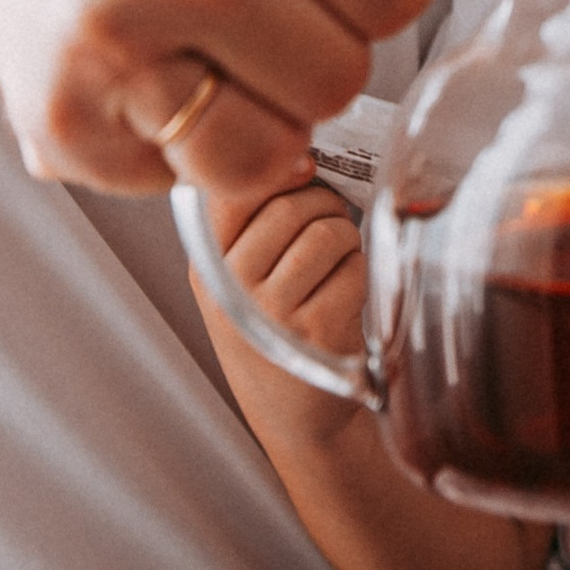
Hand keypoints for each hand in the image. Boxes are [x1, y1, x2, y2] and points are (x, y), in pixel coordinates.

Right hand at [211, 176, 369, 414]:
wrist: (295, 414)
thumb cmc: (274, 332)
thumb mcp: (238, 281)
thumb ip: (254, 223)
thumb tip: (302, 156)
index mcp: (207, 264)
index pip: (232, 191)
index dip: (276, 167)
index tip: (302, 167)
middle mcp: (232, 286)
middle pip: (291, 206)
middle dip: (325, 205)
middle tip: (328, 225)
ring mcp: (274, 312)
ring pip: (328, 233)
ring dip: (347, 239)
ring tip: (338, 262)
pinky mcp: (318, 331)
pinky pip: (356, 269)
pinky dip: (362, 274)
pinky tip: (348, 296)